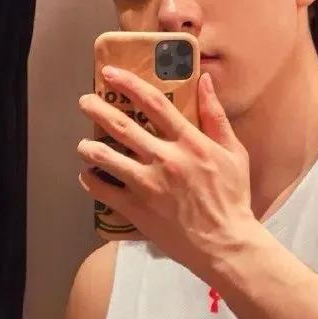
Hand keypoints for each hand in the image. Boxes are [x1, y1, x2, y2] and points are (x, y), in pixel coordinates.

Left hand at [77, 66, 258, 281]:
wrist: (225, 244)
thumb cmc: (233, 198)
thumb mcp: (234, 153)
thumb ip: (216, 116)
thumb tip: (205, 81)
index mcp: (190, 142)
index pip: (154, 103)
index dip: (129, 84)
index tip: (110, 74)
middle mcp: (166, 159)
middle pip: (122, 126)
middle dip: (97, 110)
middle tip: (85, 102)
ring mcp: (149, 185)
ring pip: (106, 157)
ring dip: (88, 147)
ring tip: (83, 144)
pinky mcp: (138, 209)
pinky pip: (104, 190)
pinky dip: (91, 180)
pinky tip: (87, 175)